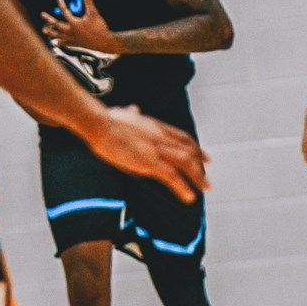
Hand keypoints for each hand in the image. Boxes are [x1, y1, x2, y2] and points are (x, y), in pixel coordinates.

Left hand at [42, 0, 121, 53]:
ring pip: (59, 35)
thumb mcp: (94, 12)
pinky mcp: (78, 44)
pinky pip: (67, 43)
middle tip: (42, 14)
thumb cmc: (100, 28)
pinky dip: (61, 42)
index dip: (61, 3)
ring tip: (44, 30)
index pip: (64, 11)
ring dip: (51, 32)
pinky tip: (57, 42)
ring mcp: (74, 39)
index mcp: (74, 23)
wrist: (106, 43)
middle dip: (49, 19)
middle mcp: (72, 31)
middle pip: (57, 25)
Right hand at [86, 105, 208, 202]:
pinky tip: (189, 196)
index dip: (196, 148)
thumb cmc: (106, 120)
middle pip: (189, 151)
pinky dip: (183, 187)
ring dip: (198, 177)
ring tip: (204, 188)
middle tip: (207, 177)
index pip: (183, 138)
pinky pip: (172, 177)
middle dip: (201, 165)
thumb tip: (133, 109)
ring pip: (186, 163)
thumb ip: (131, 113)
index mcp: (156, 127)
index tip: (204, 156)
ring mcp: (157, 149)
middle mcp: (162, 137)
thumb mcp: (123, 113)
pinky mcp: (149, 162)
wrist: (99, 123)